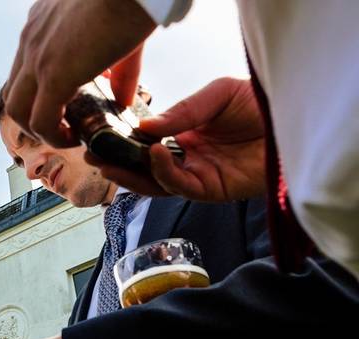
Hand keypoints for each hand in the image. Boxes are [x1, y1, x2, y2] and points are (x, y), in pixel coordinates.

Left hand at [4, 0, 154, 146]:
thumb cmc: (134, 0)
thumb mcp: (117, 32)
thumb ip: (119, 71)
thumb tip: (124, 100)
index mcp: (41, 21)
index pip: (24, 66)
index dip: (39, 93)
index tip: (64, 106)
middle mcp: (31, 38)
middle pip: (14, 91)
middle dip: (33, 116)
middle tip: (61, 126)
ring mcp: (37, 57)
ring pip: (18, 111)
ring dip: (39, 131)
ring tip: (67, 135)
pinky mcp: (53, 75)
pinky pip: (41, 121)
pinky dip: (54, 136)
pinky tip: (75, 137)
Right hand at [89, 77, 266, 200]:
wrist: (295, 120)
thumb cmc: (261, 104)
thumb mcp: (216, 96)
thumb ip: (182, 112)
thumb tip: (144, 126)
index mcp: (185, 136)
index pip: (145, 145)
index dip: (123, 144)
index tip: (101, 137)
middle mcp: (188, 160)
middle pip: (144, 170)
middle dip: (117, 165)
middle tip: (93, 156)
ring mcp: (198, 177)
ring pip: (155, 184)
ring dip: (132, 175)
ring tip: (111, 161)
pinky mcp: (212, 191)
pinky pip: (180, 186)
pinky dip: (164, 173)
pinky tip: (155, 154)